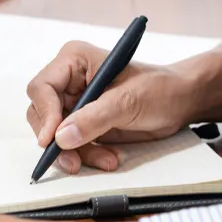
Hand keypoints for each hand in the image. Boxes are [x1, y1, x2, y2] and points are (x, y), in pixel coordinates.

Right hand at [26, 40, 200, 172]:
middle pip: (41, 114)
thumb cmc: (159, 88)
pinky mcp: (80, 123)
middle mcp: (67, 81)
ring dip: (75, 152)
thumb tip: (61, 137)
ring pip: (54, 134)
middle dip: (58, 139)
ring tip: (104, 160)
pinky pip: (69, 144)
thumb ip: (93, 118)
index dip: (44, 114)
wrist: (180, 102)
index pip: (42, 88)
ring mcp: (72, 103)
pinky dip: (85, 155)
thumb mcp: (128, 101)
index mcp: (73, 61)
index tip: (52, 139)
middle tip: (72, 160)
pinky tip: (107, 157)